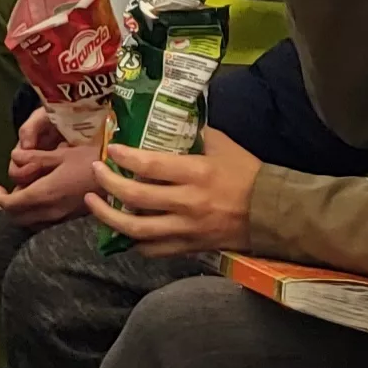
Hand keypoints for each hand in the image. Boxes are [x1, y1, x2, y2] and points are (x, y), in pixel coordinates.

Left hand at [0, 107, 106, 224]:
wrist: (126, 177)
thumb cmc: (94, 159)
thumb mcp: (62, 154)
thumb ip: (35, 158)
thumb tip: (15, 157)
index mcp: (46, 193)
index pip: (12, 205)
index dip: (0, 198)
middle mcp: (52, 211)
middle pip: (19, 217)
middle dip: (10, 206)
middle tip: (11, 191)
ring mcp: (64, 218)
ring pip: (33, 222)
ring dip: (25, 211)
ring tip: (28, 194)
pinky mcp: (74, 219)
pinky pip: (47, 223)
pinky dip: (39, 215)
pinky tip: (47, 199)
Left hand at [88, 128, 262, 257]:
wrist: (273, 213)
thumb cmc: (248, 174)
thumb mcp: (223, 145)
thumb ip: (195, 133)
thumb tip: (172, 117)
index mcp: (196, 173)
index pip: (150, 164)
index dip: (124, 157)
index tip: (110, 149)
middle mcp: (187, 203)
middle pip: (135, 197)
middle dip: (108, 184)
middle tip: (95, 172)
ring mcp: (187, 229)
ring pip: (138, 229)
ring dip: (109, 217)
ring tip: (93, 204)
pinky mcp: (191, 247)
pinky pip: (155, 249)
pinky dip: (135, 242)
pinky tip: (124, 232)